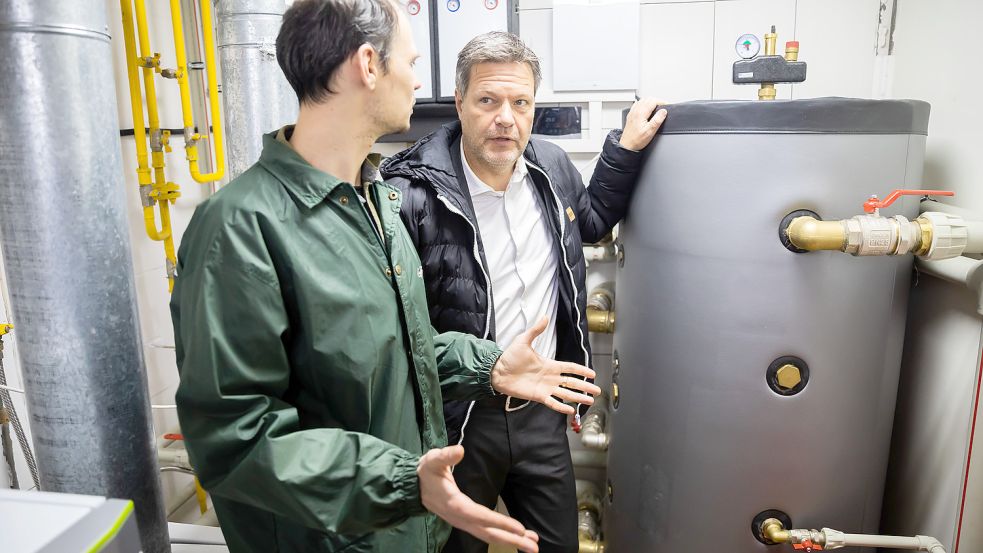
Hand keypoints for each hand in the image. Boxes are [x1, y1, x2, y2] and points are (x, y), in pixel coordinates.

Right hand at [419, 446, 539, 551]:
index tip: (519, 528)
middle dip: (511, 539)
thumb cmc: (426, 472)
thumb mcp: (433, 460)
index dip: (499, 522)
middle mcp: (460, 518)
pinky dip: (502, 536)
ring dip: (511, 540)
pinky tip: (517, 537)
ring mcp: (463, 523)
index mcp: (454, 504)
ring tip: (532, 544)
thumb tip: (460, 451)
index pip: (480, 516)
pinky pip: (485, 532)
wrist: (414, 487)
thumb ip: (445, 455)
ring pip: (488, 535)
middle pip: (488, 532)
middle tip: (534, 546)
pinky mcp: (466, 522)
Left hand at [491, 318, 600, 414]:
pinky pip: (553, 403)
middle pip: (572, 382)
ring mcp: (545, 388)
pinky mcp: (538, 396)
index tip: (592, 373)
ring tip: (590, 401)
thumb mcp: (524, 340)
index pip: (570, 368)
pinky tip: (571, 411)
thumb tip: (545, 317)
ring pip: (566, 393)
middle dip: (585, 386)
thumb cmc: (509, 357)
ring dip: (578, 398)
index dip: (581, 370)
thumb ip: (536, 330)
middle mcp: (550, 377)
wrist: (497, 370)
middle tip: (597, 390)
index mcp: (549, 365)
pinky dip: (562, 407)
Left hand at [620, 97, 667, 150]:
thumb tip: (663, 111)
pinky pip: (637, 104)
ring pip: (642, 100)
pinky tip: (646, 108)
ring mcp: (632, 113)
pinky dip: (643, 104)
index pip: (653, 101)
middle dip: (657, 101)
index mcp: (641, 113)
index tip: (667, 105)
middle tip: (663, 106)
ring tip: (657, 107)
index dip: (662, 102)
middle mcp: (636, 111)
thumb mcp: (650, 131)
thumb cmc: (637, 140)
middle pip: (648, 99)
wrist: (627, 146)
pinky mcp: (631, 116)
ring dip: (650, 101)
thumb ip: (657, 120)